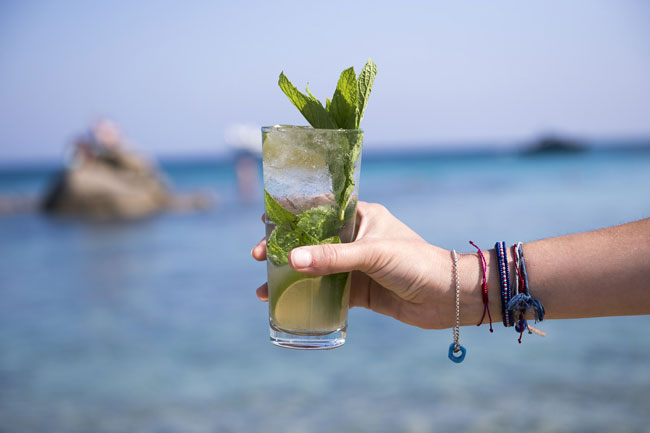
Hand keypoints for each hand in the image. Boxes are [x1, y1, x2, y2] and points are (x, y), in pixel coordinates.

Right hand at [252, 201, 456, 328]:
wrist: (448, 297)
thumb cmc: (416, 263)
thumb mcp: (374, 254)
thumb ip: (333, 258)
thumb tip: (290, 261)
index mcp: (360, 216)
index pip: (318, 208)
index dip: (289, 214)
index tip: (264, 221)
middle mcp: (354, 238)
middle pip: (309, 239)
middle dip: (282, 247)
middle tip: (258, 257)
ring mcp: (355, 266)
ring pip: (314, 267)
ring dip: (289, 275)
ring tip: (263, 286)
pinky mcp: (358, 291)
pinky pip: (325, 292)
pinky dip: (306, 297)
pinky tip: (285, 304)